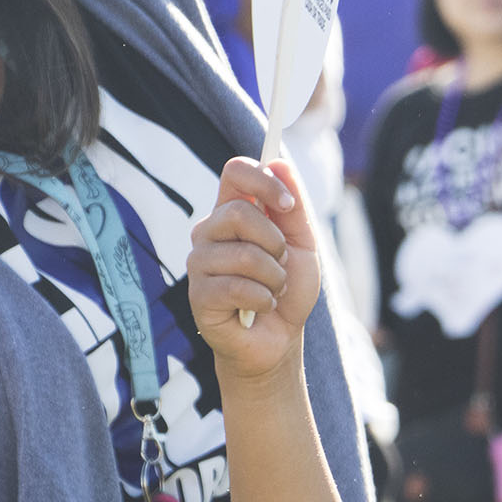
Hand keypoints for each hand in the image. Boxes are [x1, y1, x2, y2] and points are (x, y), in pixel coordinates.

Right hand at [187, 157, 321, 382]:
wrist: (279, 339)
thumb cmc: (287, 289)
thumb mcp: (302, 244)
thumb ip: (294, 206)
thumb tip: (280, 161)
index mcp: (233, 212)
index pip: (235, 172)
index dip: (263, 181)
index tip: (287, 204)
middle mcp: (209, 232)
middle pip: (239, 212)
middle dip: (276, 243)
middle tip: (282, 265)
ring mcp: (199, 262)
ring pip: (244, 254)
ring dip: (275, 278)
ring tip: (273, 290)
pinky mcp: (198, 294)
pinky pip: (238, 287)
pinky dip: (265, 299)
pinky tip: (260, 307)